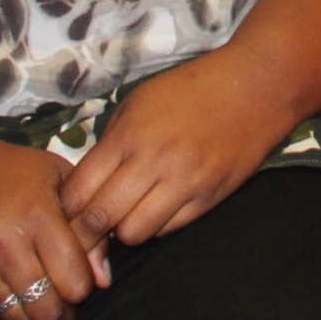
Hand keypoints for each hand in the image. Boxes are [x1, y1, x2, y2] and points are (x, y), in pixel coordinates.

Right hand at [0, 129, 99, 318]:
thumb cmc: (7, 169)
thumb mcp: (57, 177)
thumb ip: (88, 224)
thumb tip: (103, 279)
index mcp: (36, 216)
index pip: (74, 280)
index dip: (85, 284)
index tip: (83, 277)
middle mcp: (5, 245)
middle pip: (47, 308)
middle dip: (63, 308)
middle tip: (65, 296)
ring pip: (18, 316)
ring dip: (35, 311)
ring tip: (43, 295)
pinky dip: (8, 303)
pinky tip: (14, 283)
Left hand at [61, 50, 300, 250]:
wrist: (256, 85)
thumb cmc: (192, 89)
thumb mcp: (139, 101)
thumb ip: (110, 142)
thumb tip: (85, 186)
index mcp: (129, 135)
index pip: (78, 192)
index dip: (64, 210)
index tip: (65, 212)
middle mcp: (154, 161)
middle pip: (100, 220)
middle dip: (86, 230)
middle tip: (89, 227)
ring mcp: (184, 182)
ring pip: (134, 233)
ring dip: (125, 228)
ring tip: (129, 212)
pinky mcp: (210, 197)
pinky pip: (169, 229)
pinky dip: (157, 223)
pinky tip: (158, 205)